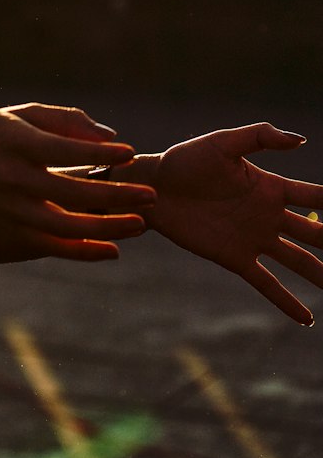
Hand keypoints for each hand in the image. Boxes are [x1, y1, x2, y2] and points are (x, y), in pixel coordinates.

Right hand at [0, 103, 156, 262]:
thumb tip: (110, 136)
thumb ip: (65, 119)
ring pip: (65, 225)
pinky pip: (53, 246)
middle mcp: (12, 177)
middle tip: (150, 194)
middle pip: (70, 192)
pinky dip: (83, 251)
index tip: (129, 153)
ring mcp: (12, 207)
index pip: (63, 149)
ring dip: (107, 227)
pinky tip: (114, 250)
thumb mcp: (21, 114)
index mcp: (14, 141)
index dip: (98, 153)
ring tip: (142, 223)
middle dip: (115, 195)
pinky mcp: (13, 229)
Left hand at [142, 123, 322, 324]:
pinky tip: (307, 320)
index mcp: (269, 187)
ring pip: (299, 261)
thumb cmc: (185, 160)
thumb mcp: (223, 143)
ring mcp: (254, 239)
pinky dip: (287, 301)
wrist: (152, 188)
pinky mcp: (235, 258)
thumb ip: (260, 137)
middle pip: (314, 233)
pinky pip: (267, 283)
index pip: (313, 197)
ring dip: (321, 276)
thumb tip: (301, 140)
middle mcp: (268, 215)